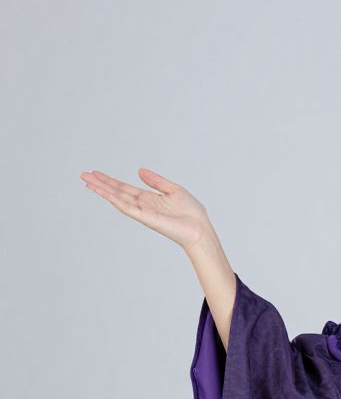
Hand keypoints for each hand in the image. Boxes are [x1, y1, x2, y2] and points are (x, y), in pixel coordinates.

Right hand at [81, 168, 212, 251]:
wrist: (199, 228)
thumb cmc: (191, 212)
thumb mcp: (173, 190)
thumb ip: (156, 181)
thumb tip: (139, 170)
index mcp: (149, 198)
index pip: (125, 188)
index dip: (110, 180)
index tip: (96, 173)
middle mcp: (142, 205)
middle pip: (116, 192)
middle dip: (100, 183)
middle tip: (83, 174)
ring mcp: (142, 212)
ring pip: (117, 198)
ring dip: (101, 190)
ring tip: (86, 181)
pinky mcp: (144, 218)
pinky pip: (125, 207)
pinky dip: (113, 199)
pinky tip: (102, 192)